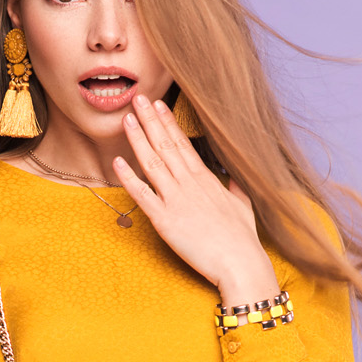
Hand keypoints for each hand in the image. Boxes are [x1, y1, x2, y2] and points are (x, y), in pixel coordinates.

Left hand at [112, 95, 281, 307]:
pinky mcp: (165, 221)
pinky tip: (117, 161)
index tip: (158, 104)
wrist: (240, 263)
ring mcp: (176, 200)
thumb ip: (233, 186)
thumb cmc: (242, 238)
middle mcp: (189, 184)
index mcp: (206, 179)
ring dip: (138, 139)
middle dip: (150, 120)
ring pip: (152, 162)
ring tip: (126, 118)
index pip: (182, 143)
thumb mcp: (243, 205)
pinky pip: (142, 195)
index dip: (168, 122)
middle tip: (137, 98)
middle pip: (165, 145)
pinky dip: (128, 177)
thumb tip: (233, 176)